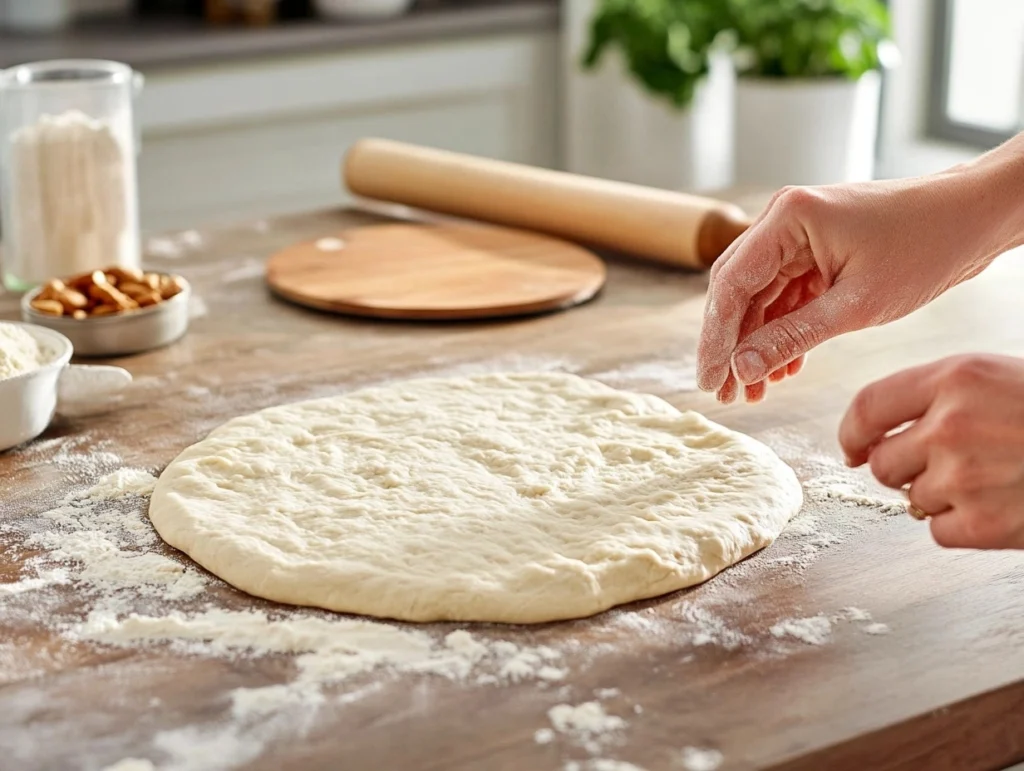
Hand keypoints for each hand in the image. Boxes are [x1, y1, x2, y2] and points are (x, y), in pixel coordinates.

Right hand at [696, 175, 1002, 403]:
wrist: (975, 217)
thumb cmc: (926, 246)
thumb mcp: (857, 304)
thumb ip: (793, 337)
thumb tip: (742, 368)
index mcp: (787, 219)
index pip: (731, 284)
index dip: (716, 339)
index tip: (711, 379)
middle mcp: (783, 221)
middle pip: (736, 291)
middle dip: (731, 345)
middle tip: (725, 392)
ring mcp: (798, 237)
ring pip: (758, 299)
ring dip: (755, 344)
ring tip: (753, 391)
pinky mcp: (814, 252)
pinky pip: (784, 297)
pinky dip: (781, 332)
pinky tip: (783, 369)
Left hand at [840, 354, 1023, 549]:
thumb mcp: (999, 379)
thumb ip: (940, 396)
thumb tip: (877, 431)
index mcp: (955, 378)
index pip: (868, 406)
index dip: (851, 433)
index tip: (852, 448)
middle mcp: (951, 425)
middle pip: (882, 462)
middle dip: (904, 468)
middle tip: (949, 464)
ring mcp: (964, 477)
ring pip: (911, 499)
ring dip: (940, 496)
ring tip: (991, 478)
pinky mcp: (983, 524)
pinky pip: (939, 531)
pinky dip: (963, 526)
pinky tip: (1000, 504)